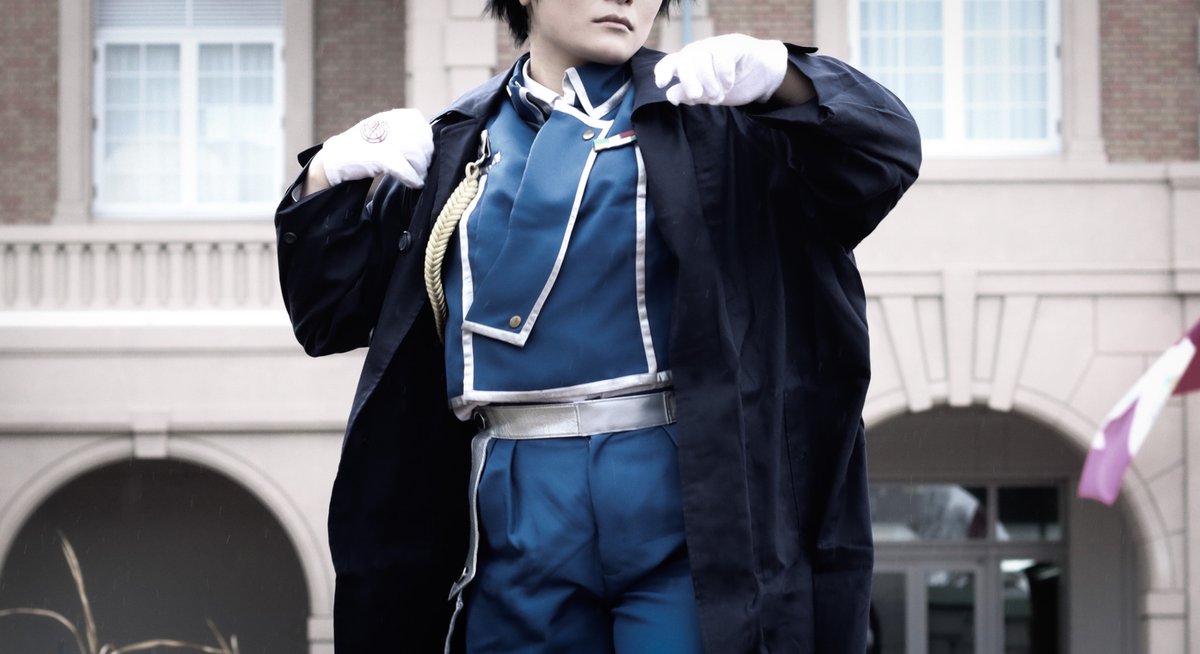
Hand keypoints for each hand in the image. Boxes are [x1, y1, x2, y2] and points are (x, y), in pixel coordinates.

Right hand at [321, 108, 433, 187]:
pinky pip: (402, 166)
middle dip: (426, 156)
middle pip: (419, 138)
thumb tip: (426, 144)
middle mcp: (384, 124)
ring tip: (418, 177)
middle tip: (423, 168)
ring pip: (414, 152)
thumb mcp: (381, 134)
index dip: (426, 137)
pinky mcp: (375, 156)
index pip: (417, 120)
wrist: (333, 160)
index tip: (425, 151)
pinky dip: (411, 177)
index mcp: (387, 117)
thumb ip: (400, 134)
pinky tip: (414, 183)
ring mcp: (379, 139)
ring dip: (420, 168)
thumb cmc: (360, 151)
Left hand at [653, 34, 788, 105]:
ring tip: (719, 96)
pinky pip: (722, 58)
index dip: (663, 71)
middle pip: (685, 61)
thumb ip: (689, 95)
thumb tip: (670, 96)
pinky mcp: (735, 45)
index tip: (661, 83)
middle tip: (699, 97)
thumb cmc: (733, 83)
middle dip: (689, 82)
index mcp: (690, 63)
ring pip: (702, 60)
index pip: (671, 62)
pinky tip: (729, 83)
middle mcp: (700, 51)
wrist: (764, 75)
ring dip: (710, 83)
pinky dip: (724, 76)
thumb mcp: (708, 94)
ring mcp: (717, 46)